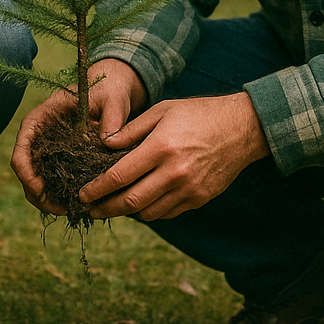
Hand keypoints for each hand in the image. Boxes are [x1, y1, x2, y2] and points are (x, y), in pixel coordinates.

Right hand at [10, 58, 146, 213]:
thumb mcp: (112, 99)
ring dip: (48, 200)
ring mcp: (50, 151)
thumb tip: (108, 142)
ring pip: (38, 181)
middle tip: (59, 209)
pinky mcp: (62, 162)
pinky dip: (61, 197)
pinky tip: (77, 206)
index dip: (25, 169)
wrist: (113, 95)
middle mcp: (41, 136)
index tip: (39, 188)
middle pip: (26, 169)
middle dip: (37, 193)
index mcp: (44, 117)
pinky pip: (54, 183)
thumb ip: (112, 116)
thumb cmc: (108, 92)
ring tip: (69, 211)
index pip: (22, 144)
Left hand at [79, 91, 269, 221]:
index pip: (120, 175)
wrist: (241, 128)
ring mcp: (188, 189)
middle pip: (131, 201)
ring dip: (127, 212)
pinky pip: (167, 213)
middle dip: (106, 208)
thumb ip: (132, 130)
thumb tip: (105, 144)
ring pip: (149, 212)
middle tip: (89, 210)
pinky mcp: (199, 199)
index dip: (98, 188)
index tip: (82, 194)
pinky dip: (150, 211)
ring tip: (112, 206)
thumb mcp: (162, 111)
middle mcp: (174, 173)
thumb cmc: (198, 113)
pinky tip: (141, 202)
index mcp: (161, 147)